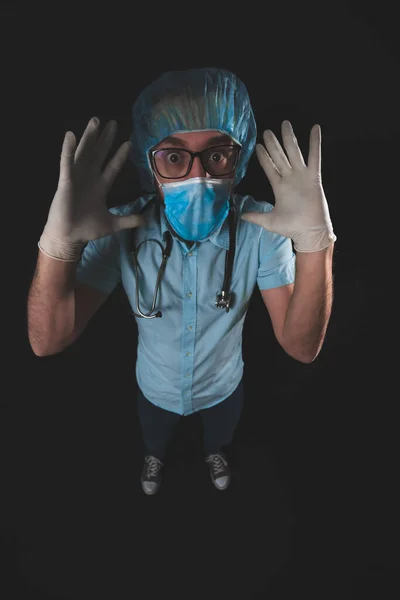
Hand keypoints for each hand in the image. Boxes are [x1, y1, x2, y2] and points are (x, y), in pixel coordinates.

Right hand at [39, 117, 143, 260]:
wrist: (70, 238)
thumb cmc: (86, 229)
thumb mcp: (112, 224)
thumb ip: (128, 220)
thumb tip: (144, 220)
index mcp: (100, 187)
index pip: (113, 167)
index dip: (120, 155)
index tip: (128, 143)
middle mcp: (89, 178)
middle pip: (99, 154)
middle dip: (106, 139)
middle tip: (113, 123)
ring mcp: (77, 178)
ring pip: (84, 152)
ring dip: (89, 136)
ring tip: (95, 121)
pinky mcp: (65, 181)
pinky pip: (66, 163)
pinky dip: (67, 149)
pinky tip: (70, 135)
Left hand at [241, 120, 335, 251]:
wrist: (309, 232)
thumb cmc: (292, 227)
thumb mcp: (269, 221)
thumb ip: (255, 216)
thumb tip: (241, 216)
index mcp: (279, 187)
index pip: (269, 167)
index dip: (263, 156)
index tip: (258, 145)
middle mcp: (289, 178)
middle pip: (279, 156)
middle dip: (273, 143)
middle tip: (267, 130)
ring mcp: (301, 176)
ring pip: (294, 152)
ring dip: (289, 138)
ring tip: (285, 124)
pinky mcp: (314, 177)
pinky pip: (315, 156)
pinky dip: (315, 142)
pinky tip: (315, 128)